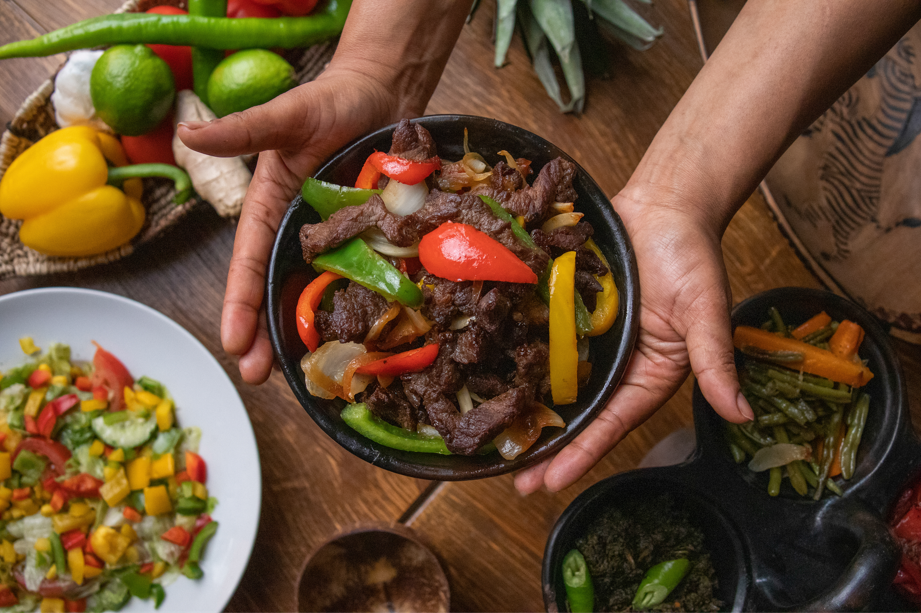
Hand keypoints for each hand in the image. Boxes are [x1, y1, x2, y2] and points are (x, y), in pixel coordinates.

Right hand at [177, 66, 415, 382]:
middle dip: (267, 336)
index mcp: (271, 210)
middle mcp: (299, 232)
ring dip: (307, 334)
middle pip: (278, 291)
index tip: (233, 343)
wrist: (384, 92)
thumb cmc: (332, 100)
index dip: (241, 304)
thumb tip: (188, 133)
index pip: (249, 264)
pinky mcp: (371, 239)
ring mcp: (337, 240)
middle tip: (258, 378)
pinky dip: (357, 309)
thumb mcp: (288, 115)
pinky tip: (363, 342)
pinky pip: (364, 278)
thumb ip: (243, 130)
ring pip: (317, 294)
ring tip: (303, 376)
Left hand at [514, 187, 754, 493]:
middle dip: (549, 448)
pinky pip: (542, 344)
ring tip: (498, 445)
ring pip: (554, 385)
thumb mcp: (706, 310)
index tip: (551, 482)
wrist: (664, 205)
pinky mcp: (568, 316)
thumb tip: (742, 413)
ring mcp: (588, 342)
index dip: (583, 453)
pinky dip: (520, 363)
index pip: (612, 423)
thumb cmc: (693, 256)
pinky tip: (493, 381)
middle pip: (579, 415)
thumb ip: (716, 361)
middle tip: (515, 481)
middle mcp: (616, 365)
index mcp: (648, 374)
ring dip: (529, 413)